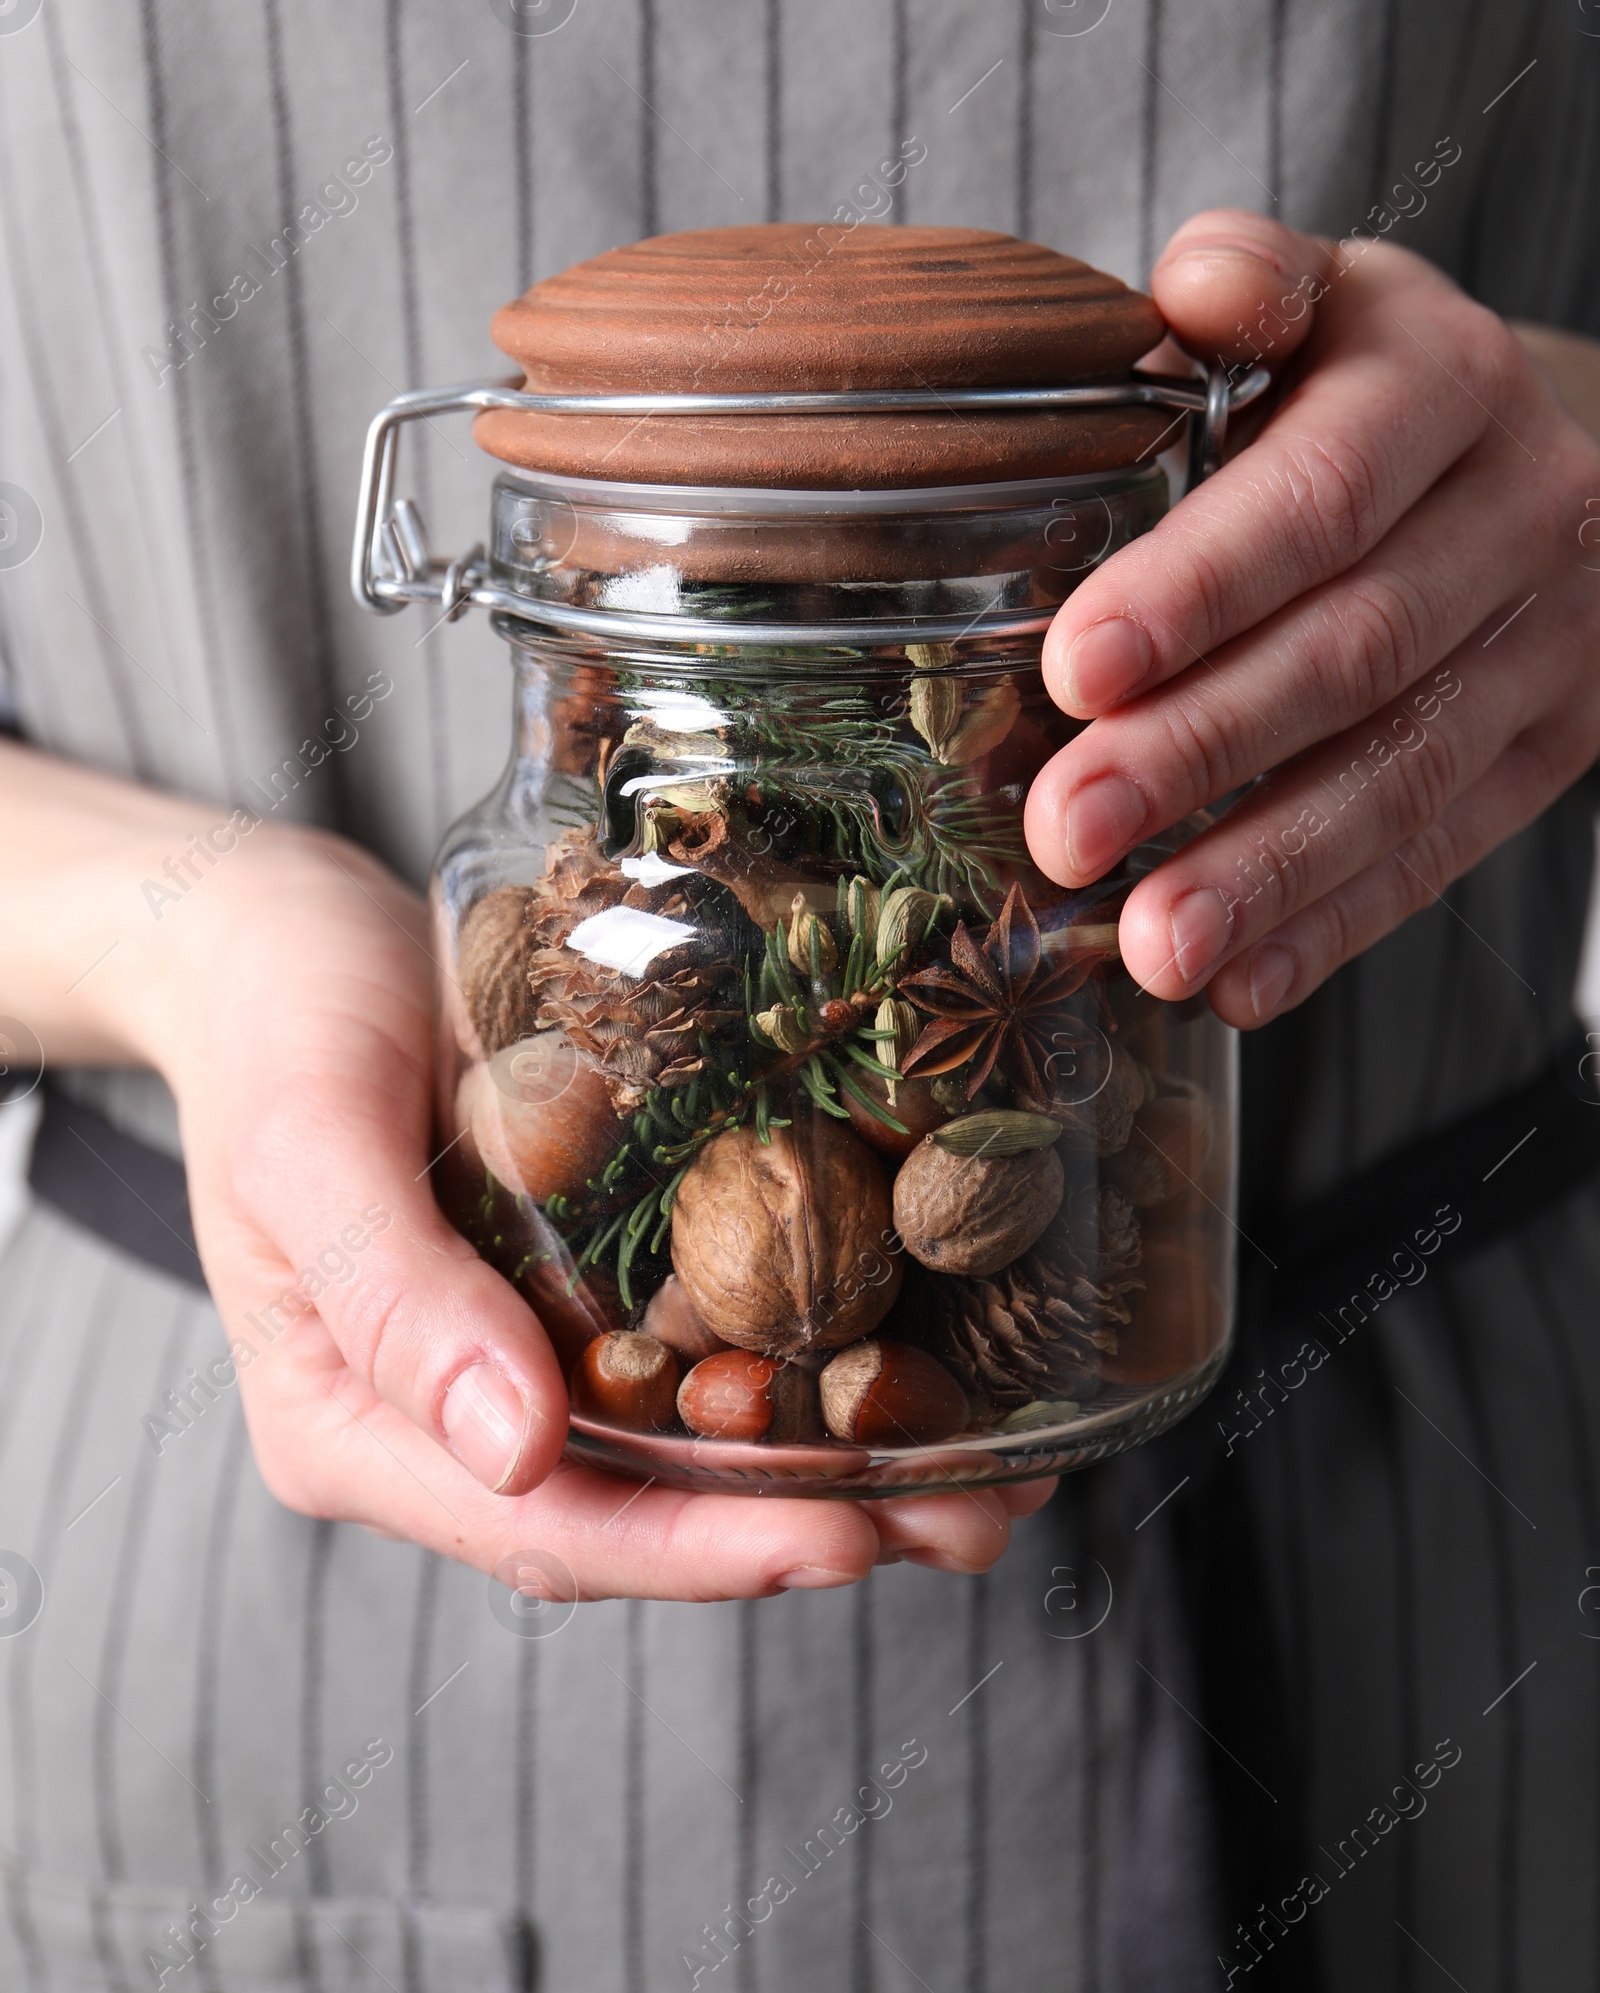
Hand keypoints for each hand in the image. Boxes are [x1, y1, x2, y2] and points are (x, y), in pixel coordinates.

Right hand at [123, 824, 1048, 1594]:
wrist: (279, 935)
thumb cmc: (275, 1023)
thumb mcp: (306, 1140)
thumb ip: (393, 1295)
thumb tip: (515, 1451)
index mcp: (361, 1428)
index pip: (551, 1529)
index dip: (702, 1548)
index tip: (846, 1536)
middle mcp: (456, 1417)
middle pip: (648, 1509)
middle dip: (815, 1524)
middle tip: (974, 1514)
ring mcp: (526, 1351)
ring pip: (691, 1443)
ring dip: (841, 1460)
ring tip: (996, 1461)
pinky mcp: (582, 1278)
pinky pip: (698, 1341)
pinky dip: (804, 1355)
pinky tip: (916, 1341)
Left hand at [1023, 210, 1599, 1025]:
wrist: (1529, 451)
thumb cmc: (1357, 381)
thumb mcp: (1318, 301)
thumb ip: (1251, 288)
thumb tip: (1195, 288)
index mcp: (1442, 376)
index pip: (1321, 491)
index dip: (1202, 584)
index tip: (1079, 667)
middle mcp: (1523, 504)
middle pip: (1358, 646)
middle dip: (1204, 749)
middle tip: (1067, 827)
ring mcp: (1557, 636)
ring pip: (1408, 768)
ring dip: (1269, 868)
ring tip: (1150, 944)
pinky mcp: (1558, 741)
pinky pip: (1448, 845)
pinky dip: (1338, 922)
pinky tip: (1239, 980)